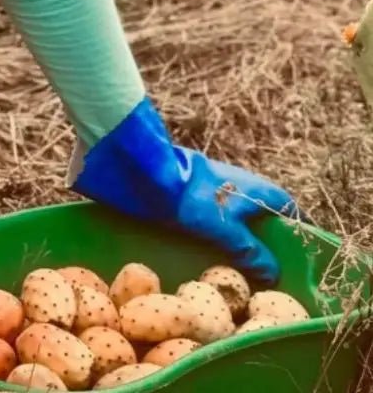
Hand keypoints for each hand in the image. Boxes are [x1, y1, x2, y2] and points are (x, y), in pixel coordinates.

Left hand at [70, 97, 299, 284]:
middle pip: (265, 219)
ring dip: (242, 242)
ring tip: (242, 273)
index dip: (297, 232)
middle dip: (267, 244)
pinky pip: (219, 219)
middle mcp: (244, 188)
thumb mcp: (225, 229)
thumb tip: (272, 274)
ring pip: (240, 220)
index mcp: (261, 191)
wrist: (146, 172)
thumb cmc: (191, 198)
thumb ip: (250, 251)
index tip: (301, 259)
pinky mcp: (198, 196)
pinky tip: (215, 255)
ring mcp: (220, 190)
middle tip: (269, 275)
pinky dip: (222, 236)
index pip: (290, 211)